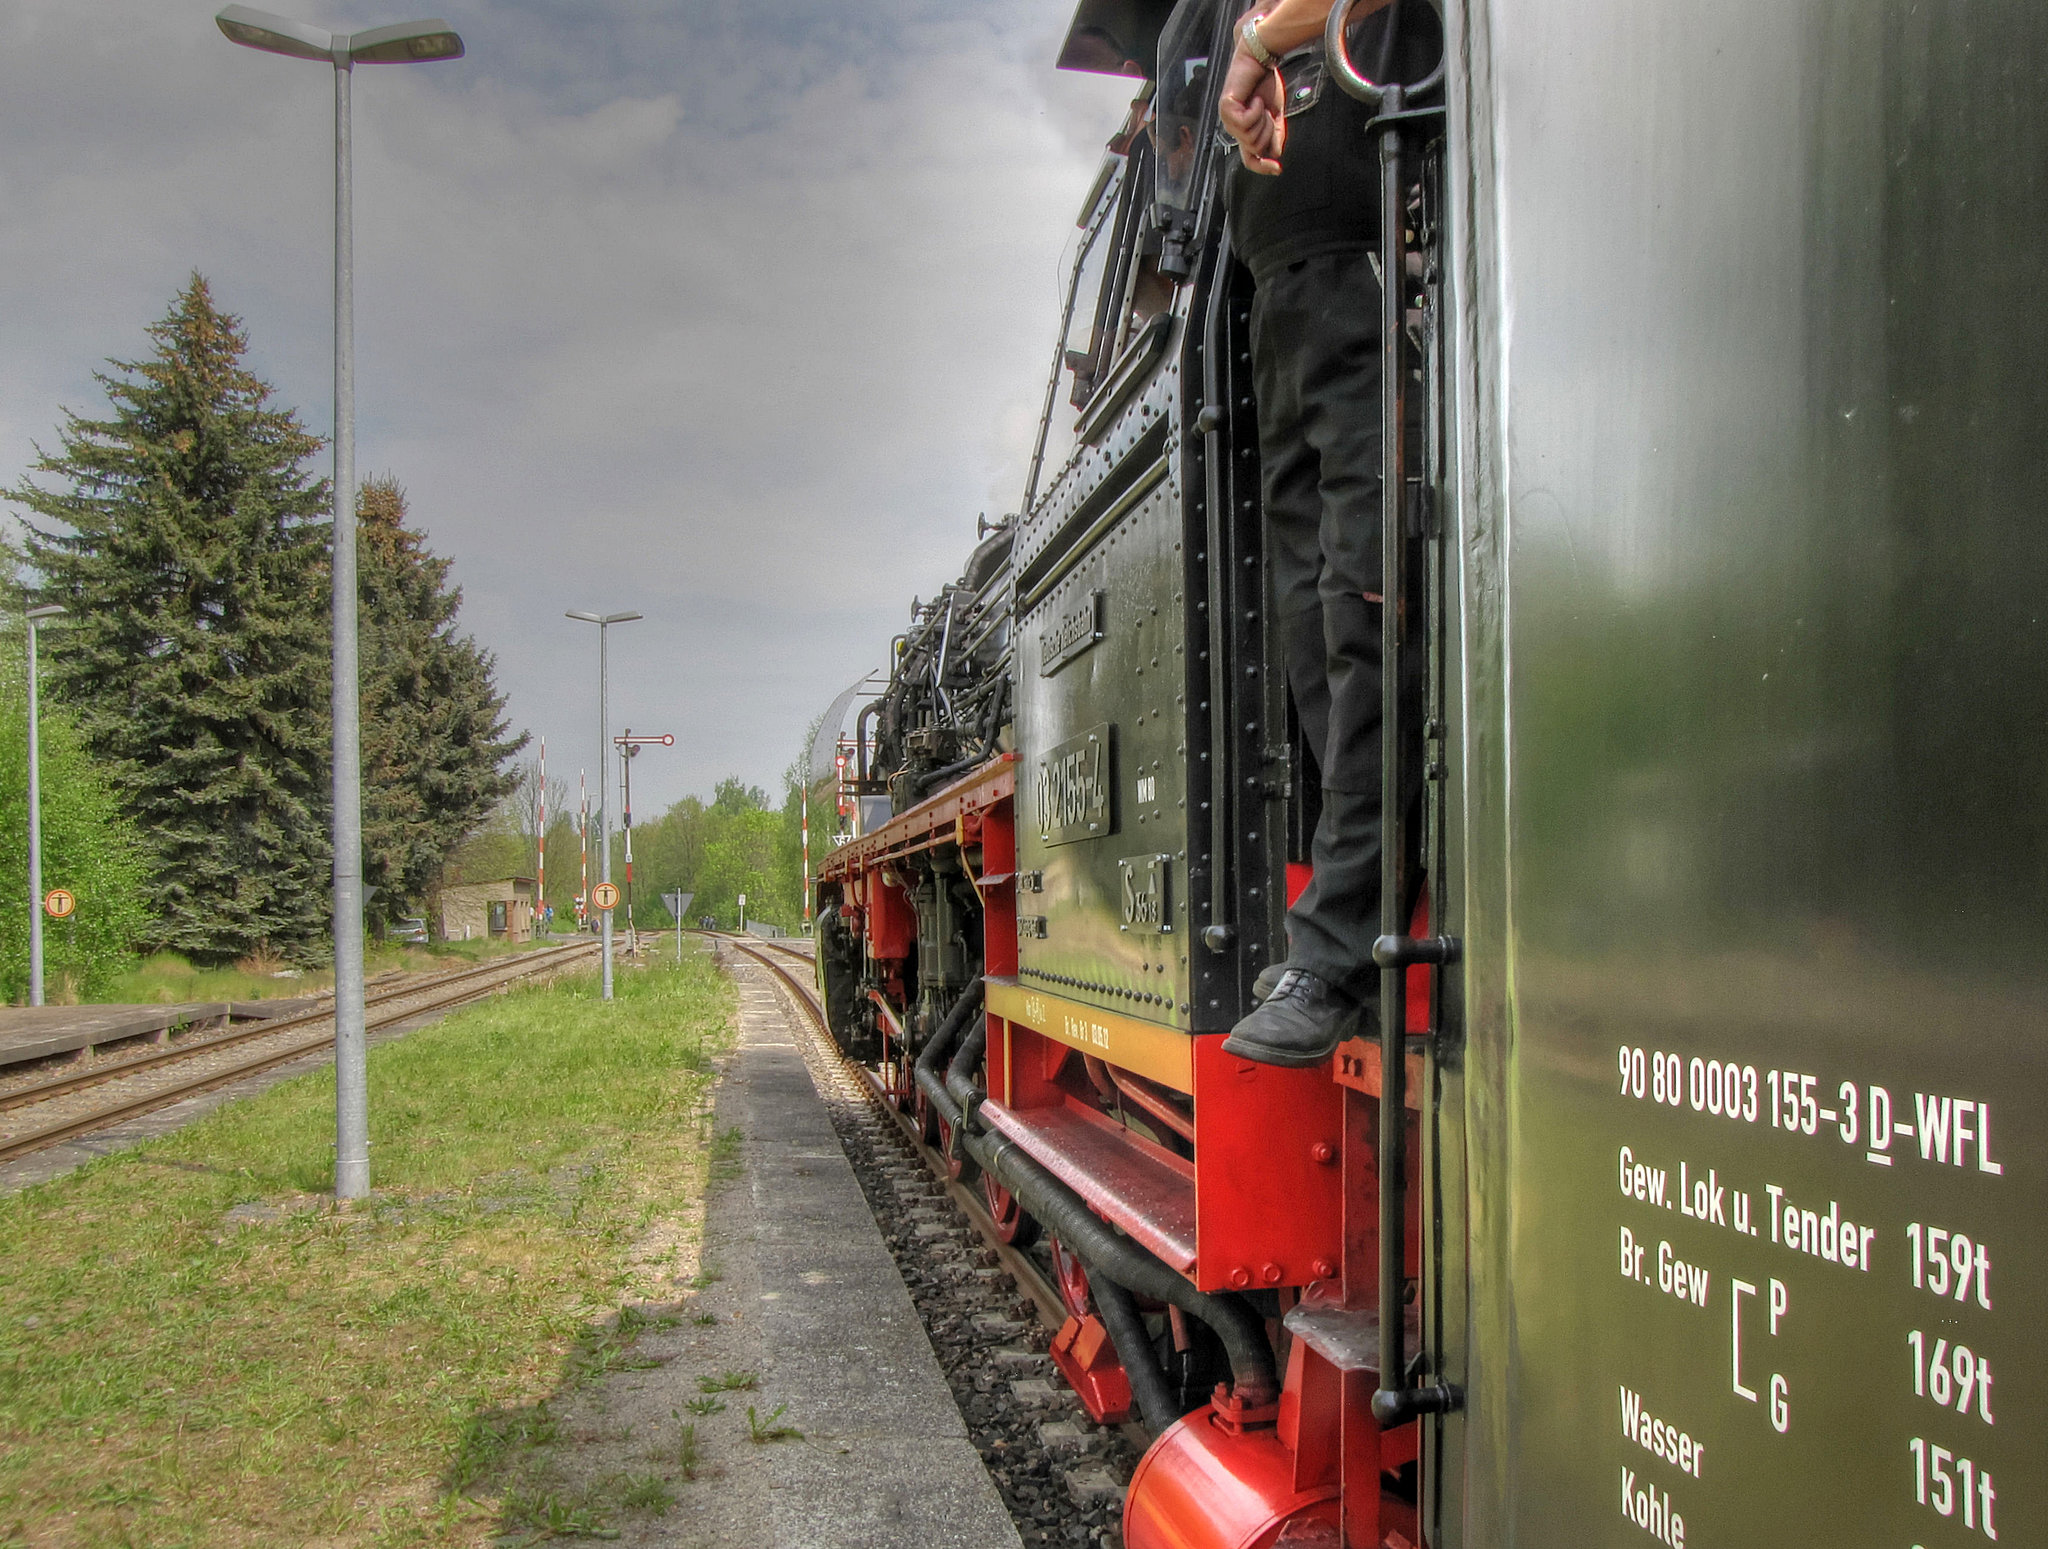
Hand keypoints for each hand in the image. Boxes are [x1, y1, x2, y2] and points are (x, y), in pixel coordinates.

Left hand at [1219, 46, 1286, 174]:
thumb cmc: (1265, 83)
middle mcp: (1233, 128)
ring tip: (1259, 102)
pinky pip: (1245, 123)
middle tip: (1266, 110)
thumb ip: (1275, 135)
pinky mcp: (1226, 109)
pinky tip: (1254, 98)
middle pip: (1255, 148)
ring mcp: (1228, 119)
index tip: (1277, 169)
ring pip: (1250, 138)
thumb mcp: (1275, 114)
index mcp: (1244, 130)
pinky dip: (1255, 110)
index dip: (1263, 167)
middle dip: (1267, 130)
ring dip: (1262, 120)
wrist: (1261, 59)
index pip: (1250, 159)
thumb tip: (1275, 154)